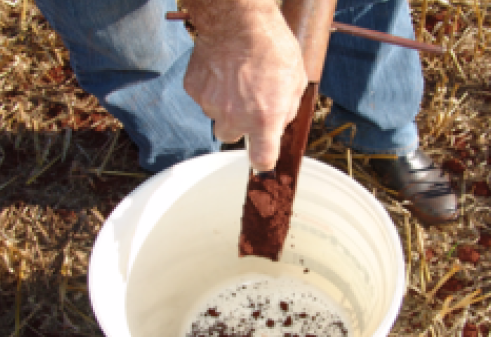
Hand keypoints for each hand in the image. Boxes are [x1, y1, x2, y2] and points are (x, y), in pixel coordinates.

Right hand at [182, 2, 306, 171]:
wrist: (238, 20)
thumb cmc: (271, 45)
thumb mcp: (296, 80)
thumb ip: (287, 109)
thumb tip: (280, 121)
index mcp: (264, 119)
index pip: (261, 160)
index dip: (263, 161)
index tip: (263, 157)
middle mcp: (234, 117)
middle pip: (231, 137)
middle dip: (239, 124)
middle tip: (247, 101)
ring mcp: (210, 105)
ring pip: (216, 115)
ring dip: (224, 103)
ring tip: (235, 77)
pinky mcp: (194, 89)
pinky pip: (202, 97)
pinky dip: (211, 87)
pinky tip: (221, 69)